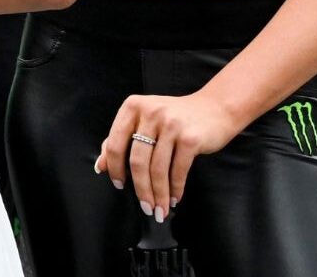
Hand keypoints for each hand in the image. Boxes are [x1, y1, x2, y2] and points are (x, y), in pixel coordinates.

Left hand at [95, 92, 245, 221]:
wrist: (216, 108)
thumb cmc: (175, 118)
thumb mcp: (144, 121)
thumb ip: (121, 139)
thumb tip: (100, 166)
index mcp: (132, 107)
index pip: (115, 143)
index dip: (115, 168)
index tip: (118, 185)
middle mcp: (150, 113)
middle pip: (137, 160)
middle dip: (140, 189)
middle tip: (144, 207)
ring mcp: (171, 125)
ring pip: (158, 169)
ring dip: (159, 194)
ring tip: (160, 209)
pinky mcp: (190, 138)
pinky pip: (178, 170)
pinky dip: (175, 188)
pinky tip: (174, 198)